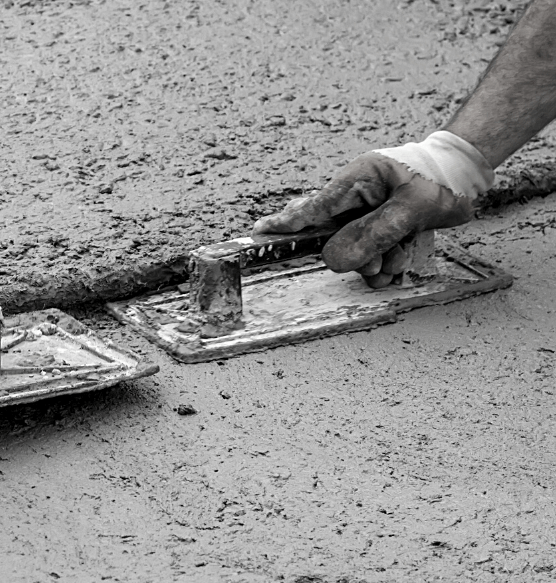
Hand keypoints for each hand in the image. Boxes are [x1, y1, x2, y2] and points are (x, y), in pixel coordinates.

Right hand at [253, 151, 474, 287]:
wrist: (464, 177)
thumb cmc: (440, 180)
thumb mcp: (412, 208)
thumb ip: (374, 234)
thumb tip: (335, 258)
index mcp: (356, 181)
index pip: (313, 208)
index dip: (285, 225)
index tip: (258, 235)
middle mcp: (354, 200)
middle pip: (332, 238)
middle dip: (356, 255)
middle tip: (378, 263)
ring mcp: (365, 216)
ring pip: (354, 253)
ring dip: (377, 262)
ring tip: (401, 254)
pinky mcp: (378, 229)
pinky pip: (371, 257)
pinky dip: (386, 265)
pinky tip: (402, 259)